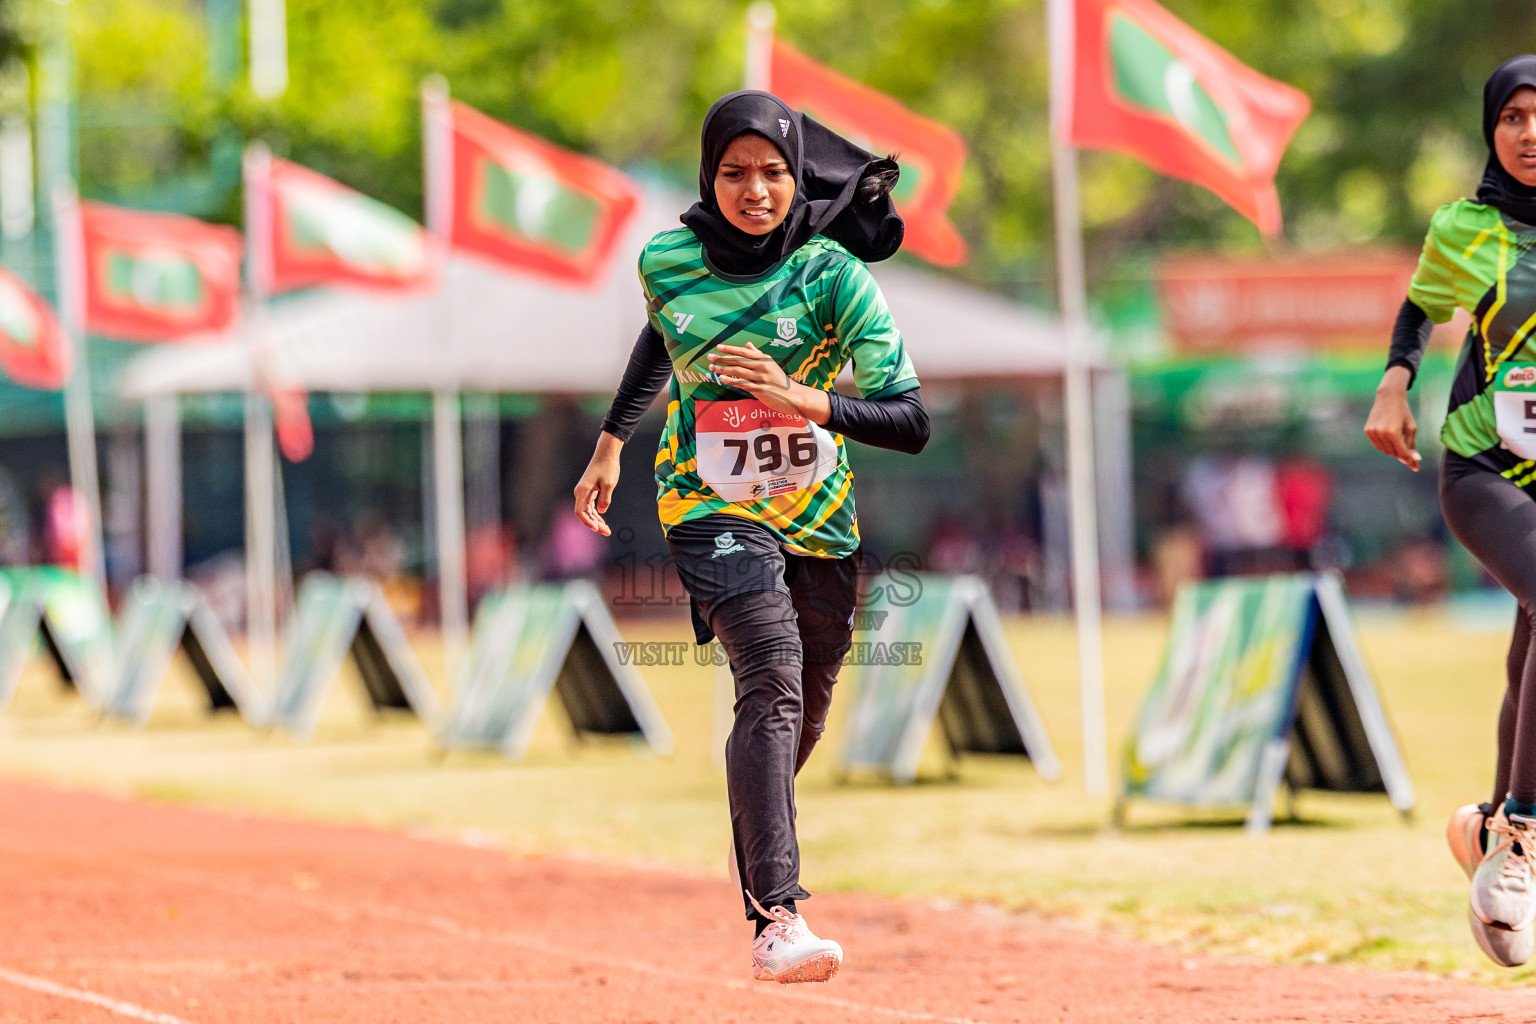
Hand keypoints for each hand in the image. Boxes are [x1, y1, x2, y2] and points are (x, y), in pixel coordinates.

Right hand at [573, 433, 622, 534]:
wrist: (606, 454)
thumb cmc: (608, 467)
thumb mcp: (609, 484)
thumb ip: (605, 499)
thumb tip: (601, 511)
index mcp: (582, 491)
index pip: (580, 512)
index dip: (588, 522)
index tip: (597, 529)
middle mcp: (580, 492)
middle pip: (584, 514)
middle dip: (594, 524)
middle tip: (607, 532)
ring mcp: (584, 492)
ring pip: (587, 511)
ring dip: (596, 521)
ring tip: (607, 530)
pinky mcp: (589, 490)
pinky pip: (590, 506)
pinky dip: (596, 514)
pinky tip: (602, 520)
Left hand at [708, 342, 829, 423]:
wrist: (794, 396)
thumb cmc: (781, 381)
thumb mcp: (771, 364)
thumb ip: (758, 354)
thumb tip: (748, 344)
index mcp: (764, 359)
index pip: (744, 351)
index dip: (730, 349)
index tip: (718, 347)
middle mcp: (762, 366)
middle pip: (738, 360)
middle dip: (722, 358)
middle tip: (709, 357)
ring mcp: (761, 378)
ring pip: (738, 371)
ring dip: (723, 369)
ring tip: (712, 368)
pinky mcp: (761, 389)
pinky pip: (743, 384)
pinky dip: (731, 380)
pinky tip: (722, 378)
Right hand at [1364, 366, 1420, 471]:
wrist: (1389, 397)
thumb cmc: (1403, 413)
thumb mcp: (1411, 428)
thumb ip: (1411, 445)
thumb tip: (1415, 460)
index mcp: (1393, 432)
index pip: (1402, 452)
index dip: (1409, 460)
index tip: (1416, 466)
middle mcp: (1381, 433)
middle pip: (1393, 452)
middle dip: (1402, 456)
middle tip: (1411, 459)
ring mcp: (1372, 432)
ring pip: (1384, 450)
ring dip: (1393, 452)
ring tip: (1401, 448)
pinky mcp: (1367, 431)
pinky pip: (1377, 445)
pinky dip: (1385, 447)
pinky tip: (1391, 443)